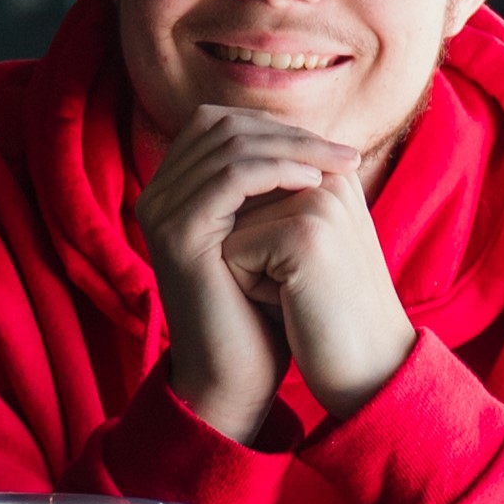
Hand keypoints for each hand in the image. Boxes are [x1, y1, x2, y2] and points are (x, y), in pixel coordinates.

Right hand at [136, 109, 412, 440]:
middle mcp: (157, 195)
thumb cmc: (258, 313)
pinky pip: (232, 177)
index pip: (223, 125)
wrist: (235, 377)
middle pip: (223, 125)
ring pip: (231, 145)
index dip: (280, 128)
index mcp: (174, 191)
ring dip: (295, 148)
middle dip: (291, 132)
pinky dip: (278, 171)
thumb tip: (316, 139)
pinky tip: (314, 184)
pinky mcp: (177, 233)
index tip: (335, 148)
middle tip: (346, 153)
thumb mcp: (266, 238)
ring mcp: (160, 211)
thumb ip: (272, 190)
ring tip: (341, 167)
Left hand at [218, 166, 415, 425]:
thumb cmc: (331, 312)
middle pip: (235, 204)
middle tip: (300, 286)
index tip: (299, 270)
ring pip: (229, 226)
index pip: (248, 185)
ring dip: (248, 269)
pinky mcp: (304, 234)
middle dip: (248, 251)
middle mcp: (330, 178)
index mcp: (333, 174)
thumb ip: (273, 204)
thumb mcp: (305, 246)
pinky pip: (232, 252)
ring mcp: (319, 203)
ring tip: (298, 293)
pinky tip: (295, 305)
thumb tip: (212, 183)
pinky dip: (251, 288)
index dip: (255, 239)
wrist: (372, 369)